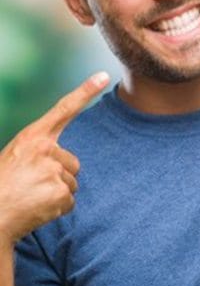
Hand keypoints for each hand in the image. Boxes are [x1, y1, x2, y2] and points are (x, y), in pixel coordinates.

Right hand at [0, 72, 109, 244]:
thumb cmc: (2, 185)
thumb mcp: (16, 156)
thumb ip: (39, 151)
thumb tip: (62, 159)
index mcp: (32, 137)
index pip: (64, 109)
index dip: (85, 92)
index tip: (104, 77)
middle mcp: (46, 149)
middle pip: (72, 162)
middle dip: (59, 175)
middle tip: (33, 185)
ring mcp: (54, 170)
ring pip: (71, 183)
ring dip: (56, 192)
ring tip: (32, 196)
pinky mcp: (60, 191)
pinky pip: (69, 201)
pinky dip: (57, 208)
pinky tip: (37, 208)